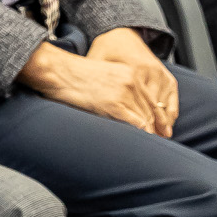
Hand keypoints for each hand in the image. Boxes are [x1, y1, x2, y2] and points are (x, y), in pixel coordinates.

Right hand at [20, 38, 175, 136]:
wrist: (55, 70)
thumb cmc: (69, 75)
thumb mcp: (101, 76)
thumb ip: (116, 88)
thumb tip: (120, 107)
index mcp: (130, 73)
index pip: (152, 99)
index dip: (159, 117)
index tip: (162, 129)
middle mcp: (132, 81)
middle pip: (152, 110)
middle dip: (157, 127)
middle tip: (161, 141)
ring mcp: (125, 93)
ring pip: (146, 118)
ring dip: (150, 133)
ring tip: (153, 146)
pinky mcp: (115, 104)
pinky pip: (136, 123)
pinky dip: (141, 134)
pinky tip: (142, 143)